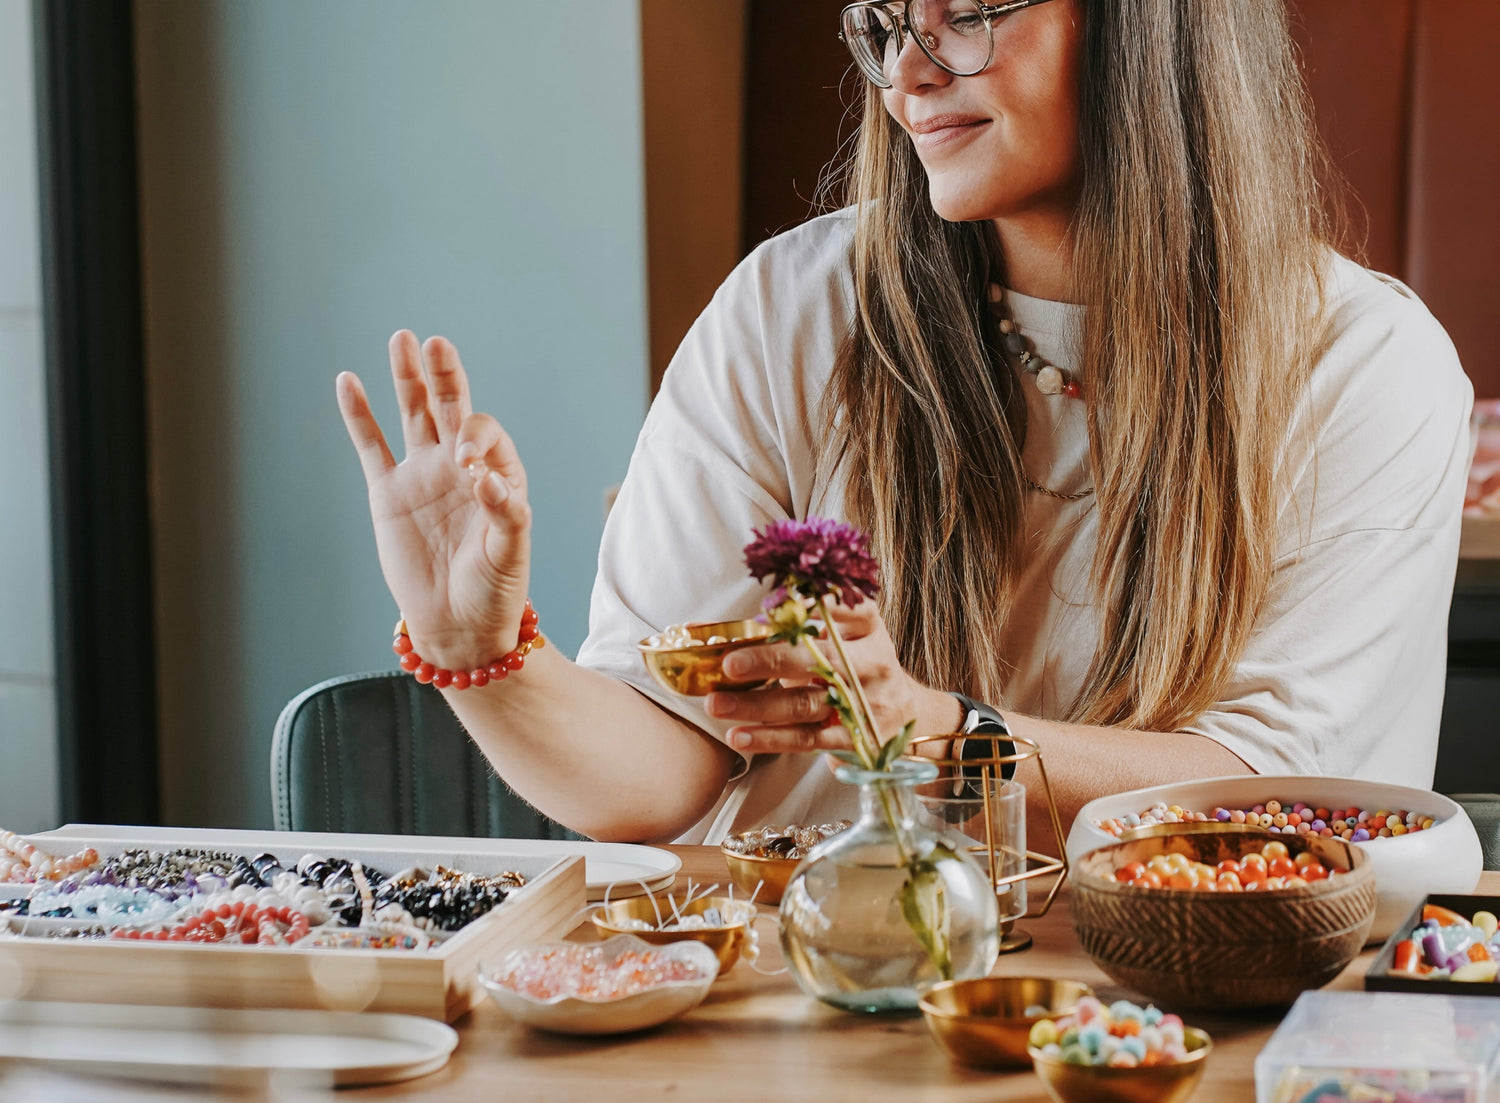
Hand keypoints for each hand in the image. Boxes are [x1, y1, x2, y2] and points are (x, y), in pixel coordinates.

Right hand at [336, 332, 531, 668]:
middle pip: (451, 409)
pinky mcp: (388, 493)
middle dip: (445, 376)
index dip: (476, 438)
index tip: (467, 465)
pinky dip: (359, 414)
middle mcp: (460, 467)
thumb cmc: (494, 590)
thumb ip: (506, 514)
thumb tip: (487, 481)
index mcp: (497, 475)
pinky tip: (348, 381)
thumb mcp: (510, 553)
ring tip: (403, 340)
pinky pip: (371, 446)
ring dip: (408, 379)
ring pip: (413, 415)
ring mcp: (422, 475)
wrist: (458, 626)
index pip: (485, 435)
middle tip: (436, 344)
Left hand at [704, 600, 960, 753]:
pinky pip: (807, 739)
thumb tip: (755, 618)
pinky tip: (739, 737)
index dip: (809, 610)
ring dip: (757, 706)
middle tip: (729, 664)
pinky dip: (771, 739)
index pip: (845, 612)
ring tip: (717, 706)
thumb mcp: (853, 632)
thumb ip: (813, 619)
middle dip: (770, 662)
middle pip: (819, 661)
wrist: (910, 715)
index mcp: (870, 628)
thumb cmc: (862, 664)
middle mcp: (872, 664)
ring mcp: (865, 705)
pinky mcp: (855, 740)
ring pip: (805, 705)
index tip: (769, 611)